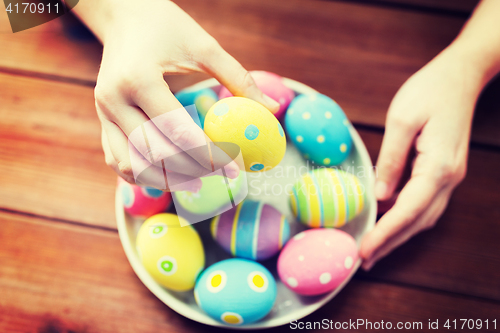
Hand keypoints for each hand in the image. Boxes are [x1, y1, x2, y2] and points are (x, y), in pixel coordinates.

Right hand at [89, 0, 278, 189]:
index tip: (235, 169)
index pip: (178, 132)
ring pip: (132, 166)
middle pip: (155, 154)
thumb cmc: (167, 28)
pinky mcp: (102, 121)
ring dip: (167, 179)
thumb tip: (272, 108)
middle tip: (221, 174)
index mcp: (138, 80)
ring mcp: (103, 113)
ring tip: (199, 180)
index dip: (209, 156)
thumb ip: (239, 79)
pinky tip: (171, 175)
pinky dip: (144, 174)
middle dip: (192, 170)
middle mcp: (114, 101)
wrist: (124, 16)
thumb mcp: (205, 46)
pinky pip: (119, 160)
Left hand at [359, 45, 482, 269]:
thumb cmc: (430, 90)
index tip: (363, 251)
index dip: (384, 234)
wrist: (461, 76)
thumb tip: (380, 195)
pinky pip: (425, 203)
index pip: (407, 211)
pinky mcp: (444, 171)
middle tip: (363, 261)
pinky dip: (406, 218)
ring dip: (398, 235)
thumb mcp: (402, 119)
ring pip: (423, 216)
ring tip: (373, 249)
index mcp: (437, 166)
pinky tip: (388, 222)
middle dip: (390, 243)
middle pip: (417, 221)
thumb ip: (391, 159)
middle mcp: (448, 177)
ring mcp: (450, 176)